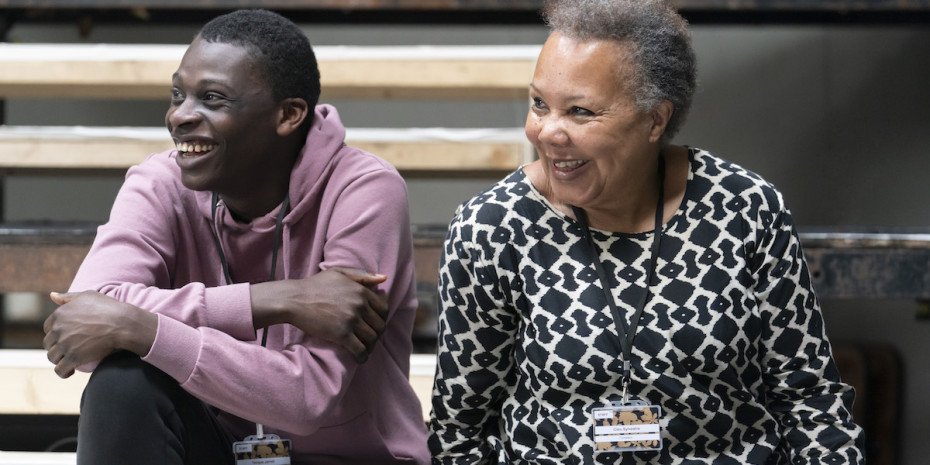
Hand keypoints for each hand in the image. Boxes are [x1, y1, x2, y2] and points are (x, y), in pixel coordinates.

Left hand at [43, 291, 156, 377]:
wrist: (122, 323)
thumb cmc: (108, 308)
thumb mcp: (87, 296)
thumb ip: (68, 297)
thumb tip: (51, 295)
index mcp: (59, 314)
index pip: (48, 328)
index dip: (56, 333)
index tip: (66, 337)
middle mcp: (58, 329)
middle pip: (49, 343)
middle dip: (57, 347)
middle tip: (70, 349)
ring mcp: (65, 344)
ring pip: (52, 357)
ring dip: (59, 360)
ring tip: (70, 361)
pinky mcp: (73, 357)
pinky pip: (60, 369)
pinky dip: (63, 372)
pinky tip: (71, 371)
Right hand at [251, 268, 388, 362]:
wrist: (294, 300)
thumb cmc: (314, 285)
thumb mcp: (339, 273)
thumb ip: (362, 276)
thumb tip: (384, 278)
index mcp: (361, 291)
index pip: (383, 309)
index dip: (381, 319)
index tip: (375, 324)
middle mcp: (360, 305)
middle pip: (379, 325)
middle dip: (377, 334)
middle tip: (370, 339)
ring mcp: (351, 320)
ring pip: (372, 338)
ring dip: (371, 346)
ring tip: (365, 349)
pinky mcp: (341, 335)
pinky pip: (359, 349)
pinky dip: (363, 356)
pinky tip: (360, 358)